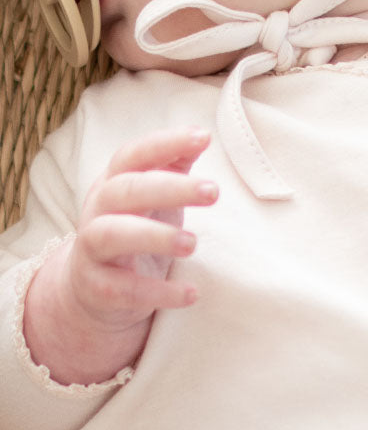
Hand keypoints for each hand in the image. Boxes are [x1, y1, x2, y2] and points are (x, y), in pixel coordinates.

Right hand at [24, 128, 217, 384]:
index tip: (205, 137)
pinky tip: (191, 293)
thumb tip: (201, 136)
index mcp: (115, 182)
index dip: (166, 143)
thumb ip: (175, 165)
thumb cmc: (136, 225)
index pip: (133, 154)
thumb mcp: (154, 194)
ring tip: (193, 244)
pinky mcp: (95, 289)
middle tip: (214, 192)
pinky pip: (121, 290)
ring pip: (110, 235)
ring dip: (154, 237)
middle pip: (125, 191)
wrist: (91, 288)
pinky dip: (156, 292)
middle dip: (170, 188)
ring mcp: (91, 250)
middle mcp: (97, 211)